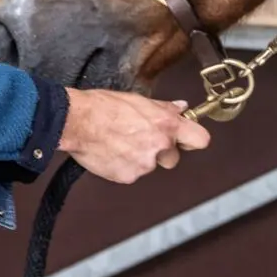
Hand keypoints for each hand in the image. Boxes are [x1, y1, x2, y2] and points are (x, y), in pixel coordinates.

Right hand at [59, 89, 210, 183]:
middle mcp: (160, 146)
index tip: (185, 139)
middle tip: (139, 139)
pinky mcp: (128, 176)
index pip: (200, 140)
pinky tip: (111, 151)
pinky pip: (132, 174)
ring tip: (119, 142)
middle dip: (160, 152)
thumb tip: (181, 108)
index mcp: (166, 125)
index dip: (192, 140)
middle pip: (173, 159)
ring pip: (150, 166)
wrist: (75, 121)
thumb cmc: (102, 107)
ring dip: (140, 158)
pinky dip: (123, 165)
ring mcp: (145, 164)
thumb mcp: (138, 100)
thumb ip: (163, 108)